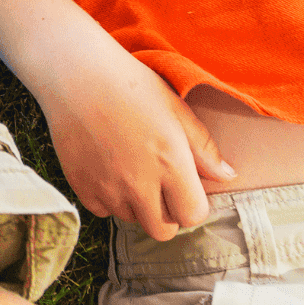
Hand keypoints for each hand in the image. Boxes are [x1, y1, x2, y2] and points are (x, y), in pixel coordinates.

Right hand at [38, 42, 230, 240]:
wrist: (75, 74)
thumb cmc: (131, 85)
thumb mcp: (176, 108)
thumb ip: (204, 148)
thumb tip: (227, 175)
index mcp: (170, 164)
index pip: (193, 215)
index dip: (192, 203)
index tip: (184, 186)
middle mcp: (139, 184)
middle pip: (163, 230)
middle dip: (167, 213)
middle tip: (159, 184)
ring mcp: (107, 189)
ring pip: (132, 219)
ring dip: (136, 204)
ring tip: (130, 167)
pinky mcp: (81, 187)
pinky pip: (102, 210)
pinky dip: (108, 197)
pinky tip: (107, 167)